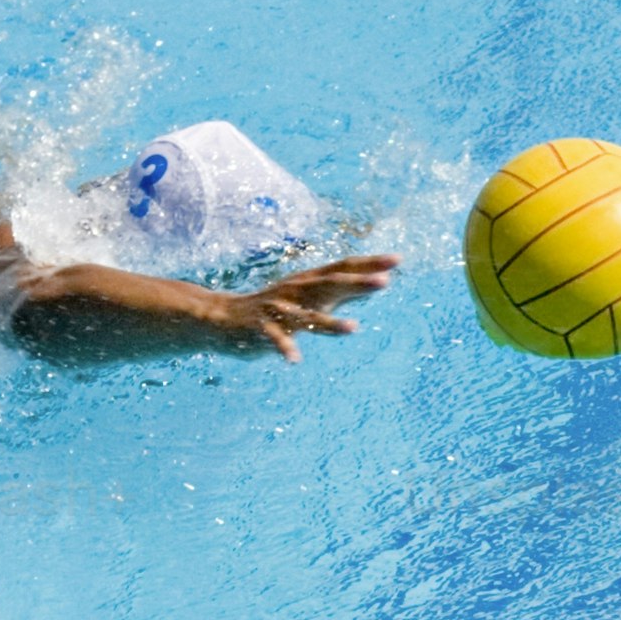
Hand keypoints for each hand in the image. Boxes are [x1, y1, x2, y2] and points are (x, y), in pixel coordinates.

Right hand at [227, 253, 394, 356]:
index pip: (344, 268)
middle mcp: (297, 291)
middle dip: (358, 284)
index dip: (370, 264)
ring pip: (307, 315)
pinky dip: (284, 348)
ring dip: (329, 322)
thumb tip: (378, 282)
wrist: (222, 317)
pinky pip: (275, 339)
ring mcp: (278, 309)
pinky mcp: (261, 329)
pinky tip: (295, 359)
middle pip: (331, 285)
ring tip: (353, 328)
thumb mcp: (312, 297)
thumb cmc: (276, 308)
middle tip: (386, 282)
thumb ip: (343, 292)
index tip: (398, 260)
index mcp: (309, 282)